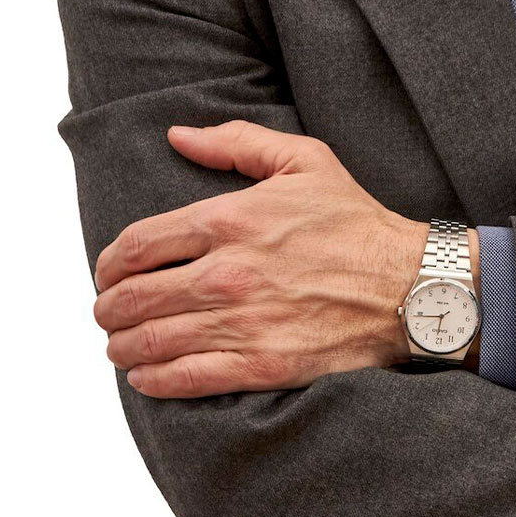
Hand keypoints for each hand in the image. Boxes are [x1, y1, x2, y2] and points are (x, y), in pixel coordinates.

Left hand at [93, 120, 429, 397]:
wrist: (408, 286)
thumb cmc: (356, 224)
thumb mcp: (304, 162)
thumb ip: (236, 141)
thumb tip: (179, 136)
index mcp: (230, 219)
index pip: (136, 244)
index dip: (108, 263)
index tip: (107, 274)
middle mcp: (227, 273)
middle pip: (134, 297)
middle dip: (107, 308)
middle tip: (106, 313)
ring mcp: (243, 323)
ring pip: (151, 341)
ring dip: (121, 346)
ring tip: (118, 345)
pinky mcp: (262, 365)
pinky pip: (186, 379)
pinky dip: (153, 380)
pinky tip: (144, 376)